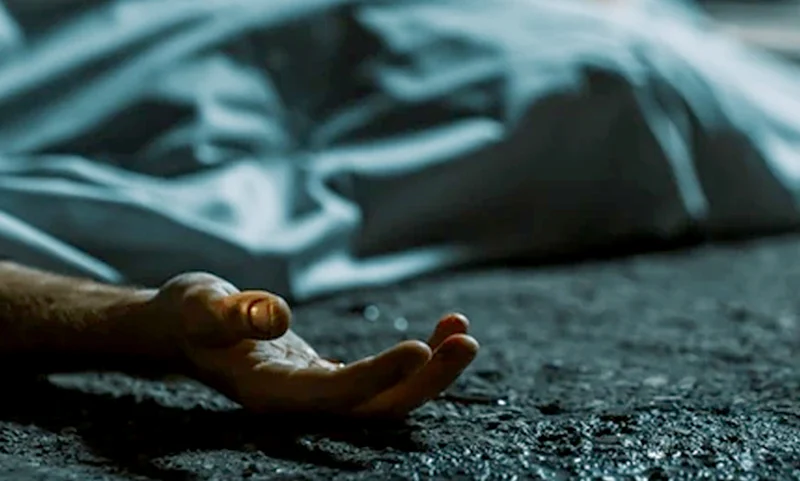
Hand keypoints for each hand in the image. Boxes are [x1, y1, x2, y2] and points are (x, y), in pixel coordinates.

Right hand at [147, 272, 478, 417]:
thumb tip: (276, 318)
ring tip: (463, 330)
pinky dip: (416, 359)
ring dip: (430, 371)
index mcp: (268, 391)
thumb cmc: (188, 314)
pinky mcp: (329, 379)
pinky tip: (442, 330)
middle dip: (424, 382)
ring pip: (385, 398)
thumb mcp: (201, 303)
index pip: (333, 395)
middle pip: (374, 409)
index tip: (420, 348)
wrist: (182, 327)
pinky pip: (381, 379)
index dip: (378, 377)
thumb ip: (231, 313)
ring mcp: (317, 395)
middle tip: (466, 340)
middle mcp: (299, 403)